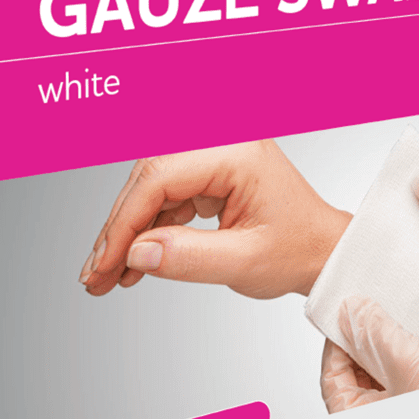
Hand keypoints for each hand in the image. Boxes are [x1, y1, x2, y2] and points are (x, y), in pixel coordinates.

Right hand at [81, 141, 351, 298]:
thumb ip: (189, 258)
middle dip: (118, 231)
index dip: (124, 225)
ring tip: (108, 275)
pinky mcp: (208, 172)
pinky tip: (133, 262)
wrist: (322, 252)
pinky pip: (163, 196)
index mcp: (235, 152)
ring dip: (127, 233)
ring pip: (148, 188)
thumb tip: (136, 253)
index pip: (159, 179)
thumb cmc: (299, 251)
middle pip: (147, 179)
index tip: (104, 263)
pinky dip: (146, 230)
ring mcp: (213, 156)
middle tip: (96, 274)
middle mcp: (221, 143)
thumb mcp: (245, 263)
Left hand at [321, 297, 418, 411]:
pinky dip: (404, 360)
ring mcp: (402, 415)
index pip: (331, 379)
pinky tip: (416, 341)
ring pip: (379, 379)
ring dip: (384, 350)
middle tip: (369, 315)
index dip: (335, 344)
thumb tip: (351, 310)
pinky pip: (402, 381)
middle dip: (360, 344)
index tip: (344, 317)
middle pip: (354, 378)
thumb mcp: (408, 361)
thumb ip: (374, 333)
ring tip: (393, 324)